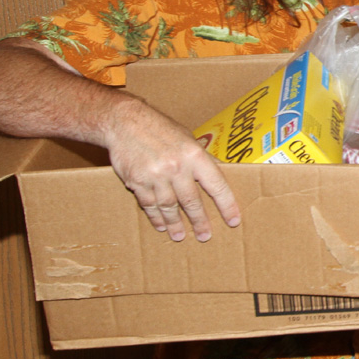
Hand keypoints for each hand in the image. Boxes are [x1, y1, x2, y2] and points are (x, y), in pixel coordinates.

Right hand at [105, 96, 240, 241]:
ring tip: (180, 236)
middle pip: (191, 201)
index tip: (233, 221)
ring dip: (175, 223)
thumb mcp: (187, 138)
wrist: (125, 122)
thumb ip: (201, 158)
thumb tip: (220, 173)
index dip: (227, 204)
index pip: (216, 185)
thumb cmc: (160, 128)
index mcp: (194, 155)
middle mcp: (176, 167)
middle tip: (205, 236)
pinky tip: (161, 225)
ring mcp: (155, 176)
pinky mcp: (136, 181)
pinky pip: (149, 204)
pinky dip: (155, 216)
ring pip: (169, 206)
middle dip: (199, 221)